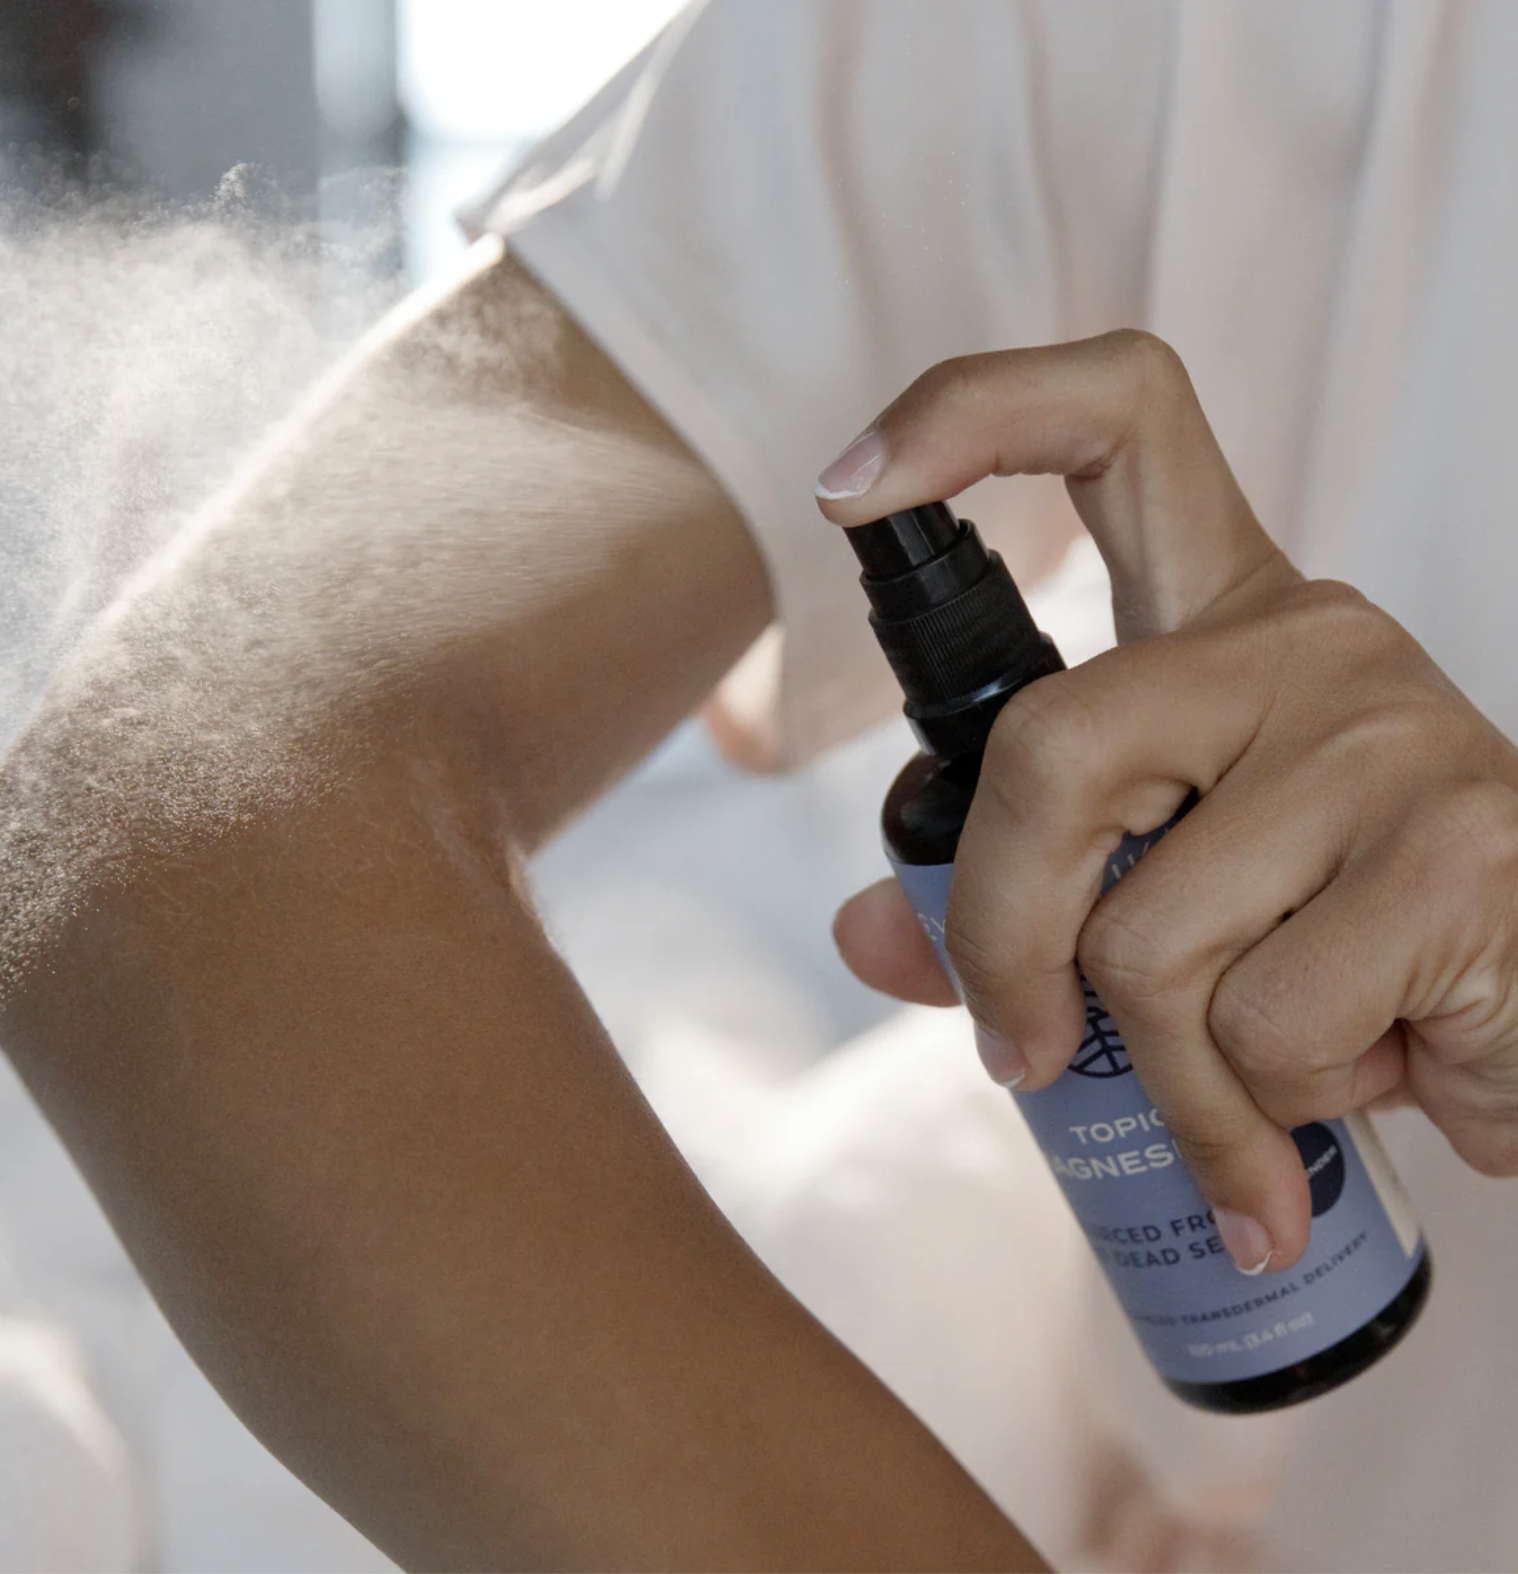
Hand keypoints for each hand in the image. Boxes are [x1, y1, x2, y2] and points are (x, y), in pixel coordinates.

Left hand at [816, 331, 1517, 1271]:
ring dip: (1174, 1074)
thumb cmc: (1339, 958)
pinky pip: (1262, 1025)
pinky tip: (1356, 1077)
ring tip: (1262, 1077)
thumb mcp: (1168, 910)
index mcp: (1225, 616)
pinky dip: (1262, 1113)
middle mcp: (1307, 639)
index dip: (970, 418)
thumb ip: (1013, 911)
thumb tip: (868, 935)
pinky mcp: (1460, 849)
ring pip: (1147, 943)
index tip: (848, 489)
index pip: (1115, 422)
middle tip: (1021, 1052)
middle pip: (1056, 748)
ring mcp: (1389, 731)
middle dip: (1001, 937)